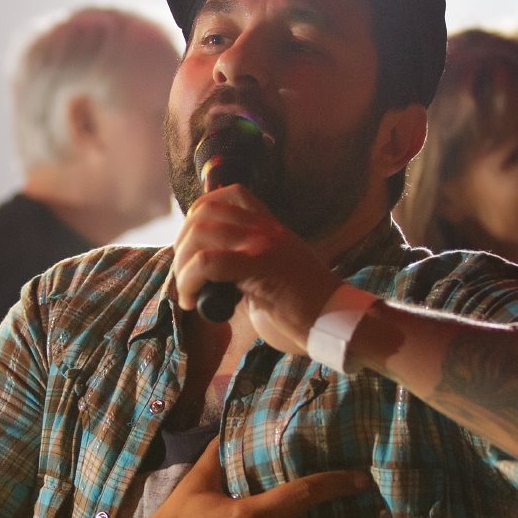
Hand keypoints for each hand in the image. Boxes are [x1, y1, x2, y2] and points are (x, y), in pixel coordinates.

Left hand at [170, 186, 342, 357]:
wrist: (335, 322)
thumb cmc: (303, 308)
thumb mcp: (275, 272)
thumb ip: (247, 262)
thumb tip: (207, 268)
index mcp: (270, 226)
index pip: (226, 195)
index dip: (197, 216)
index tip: (192, 249)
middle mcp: (266, 228)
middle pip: (203, 213)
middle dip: (181, 245)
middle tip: (183, 277)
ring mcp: (264, 244)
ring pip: (200, 235)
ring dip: (182, 266)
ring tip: (187, 292)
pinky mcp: (261, 267)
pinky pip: (208, 263)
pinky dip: (189, 282)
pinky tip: (193, 301)